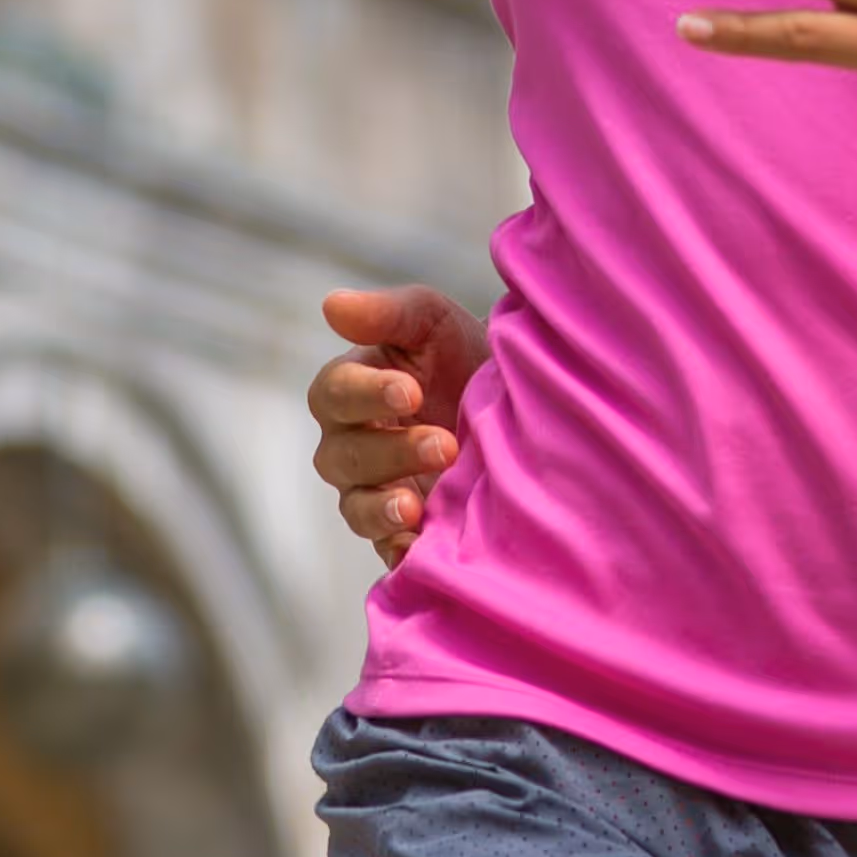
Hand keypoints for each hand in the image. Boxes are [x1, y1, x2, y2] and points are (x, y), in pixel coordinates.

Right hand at [311, 284, 484, 564]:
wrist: (524, 411)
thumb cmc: (466, 358)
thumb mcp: (436, 324)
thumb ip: (389, 314)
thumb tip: (331, 304)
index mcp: (352, 391)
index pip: (335, 394)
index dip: (366, 393)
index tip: (413, 390)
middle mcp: (353, 445)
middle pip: (344, 456)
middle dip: (392, 451)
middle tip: (445, 445)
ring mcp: (376, 493)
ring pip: (356, 507)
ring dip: (383, 509)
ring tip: (417, 509)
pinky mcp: (403, 534)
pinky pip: (385, 550)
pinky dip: (397, 552)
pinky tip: (419, 551)